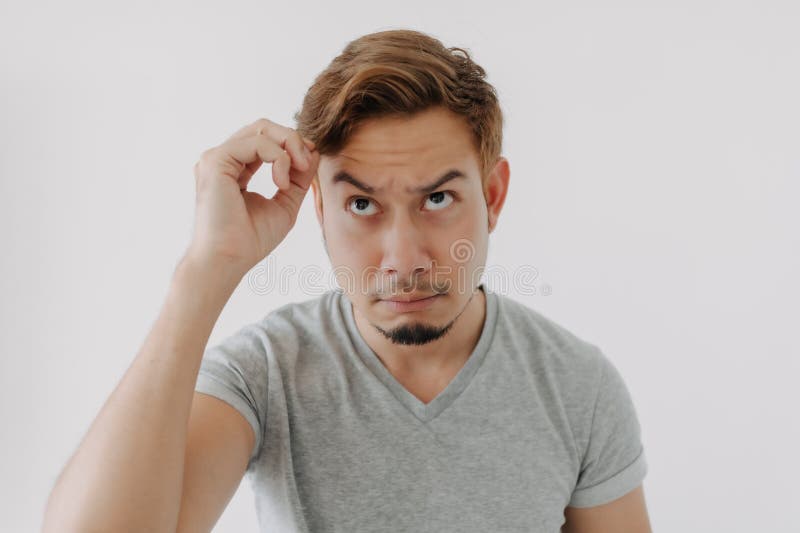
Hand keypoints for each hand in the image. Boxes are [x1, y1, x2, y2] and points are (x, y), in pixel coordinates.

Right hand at [186, 118, 319, 272]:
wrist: (228, 260)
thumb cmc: (250, 240)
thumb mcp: (285, 203)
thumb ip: (297, 177)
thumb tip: (313, 150)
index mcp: (235, 168)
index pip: (266, 140)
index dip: (292, 146)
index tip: (308, 166)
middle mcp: (223, 159)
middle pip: (264, 126)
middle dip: (293, 140)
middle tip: (307, 163)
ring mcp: (216, 157)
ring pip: (262, 128)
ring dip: (290, 146)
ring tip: (298, 172)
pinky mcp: (216, 161)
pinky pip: (257, 142)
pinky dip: (279, 158)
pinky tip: (281, 183)